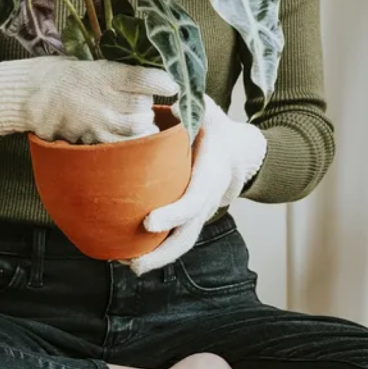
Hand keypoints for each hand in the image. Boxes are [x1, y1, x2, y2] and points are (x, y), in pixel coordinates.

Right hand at [0, 56, 177, 143]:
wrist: (33, 96)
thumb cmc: (66, 76)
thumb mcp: (94, 63)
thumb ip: (122, 73)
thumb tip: (155, 78)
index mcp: (105, 73)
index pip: (144, 79)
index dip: (163, 82)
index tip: (172, 85)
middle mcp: (104, 98)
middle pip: (144, 104)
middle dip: (146, 103)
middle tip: (139, 100)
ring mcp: (100, 121)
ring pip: (138, 125)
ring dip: (142, 121)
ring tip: (134, 116)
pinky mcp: (94, 139)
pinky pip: (124, 144)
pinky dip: (133, 140)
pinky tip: (131, 135)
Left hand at [128, 95, 267, 274]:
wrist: (239, 152)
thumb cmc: (218, 130)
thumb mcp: (211, 113)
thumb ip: (194, 107)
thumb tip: (171, 103)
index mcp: (211, 175)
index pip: (194, 199)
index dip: (173, 213)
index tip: (148, 222)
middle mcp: (208, 199)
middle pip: (188, 234)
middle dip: (162, 251)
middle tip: (134, 261)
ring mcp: (200, 212)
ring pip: (182, 243)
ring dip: (157, 259)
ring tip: (128, 265)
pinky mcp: (191, 218)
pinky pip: (176, 239)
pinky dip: (156, 252)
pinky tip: (130, 257)